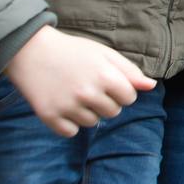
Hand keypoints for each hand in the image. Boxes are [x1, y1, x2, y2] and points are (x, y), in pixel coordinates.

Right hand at [4, 26, 155, 136]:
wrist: (32, 52)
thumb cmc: (73, 51)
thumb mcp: (104, 54)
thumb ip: (129, 71)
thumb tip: (151, 86)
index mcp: (105, 76)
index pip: (130, 98)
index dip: (122, 90)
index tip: (108, 82)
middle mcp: (87, 93)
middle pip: (113, 112)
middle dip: (106, 101)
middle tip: (89, 87)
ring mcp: (67, 106)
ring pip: (92, 122)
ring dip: (87, 112)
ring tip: (75, 93)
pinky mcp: (49, 116)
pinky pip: (71, 132)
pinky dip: (69, 123)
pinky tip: (63, 106)